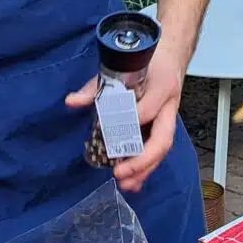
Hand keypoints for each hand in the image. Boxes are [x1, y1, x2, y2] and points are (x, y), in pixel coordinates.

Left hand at [66, 52, 185, 192]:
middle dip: (143, 159)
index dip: (132, 120)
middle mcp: (170, 105)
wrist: (170, 57)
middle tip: (120, 173)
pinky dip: (147, 168)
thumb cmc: (145, 63)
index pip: (150, 107)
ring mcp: (170, 118)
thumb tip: (72, 101)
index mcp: (162, 85)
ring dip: (146, 170)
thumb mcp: (120, 68)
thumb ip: (96, 87)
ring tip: (127, 185)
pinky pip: (159, 151)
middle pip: (163, 138)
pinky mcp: (166, 127)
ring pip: (163, 149)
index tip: (109, 130)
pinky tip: (134, 182)